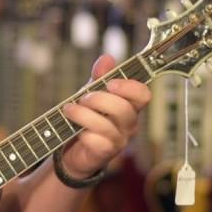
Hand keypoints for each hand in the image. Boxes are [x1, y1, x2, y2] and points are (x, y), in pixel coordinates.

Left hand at [60, 54, 150, 178]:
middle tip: (82, 98)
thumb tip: (106, 57)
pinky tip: (77, 132)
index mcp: (129, 105)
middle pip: (124, 109)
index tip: (110, 83)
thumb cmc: (88, 117)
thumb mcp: (92, 92)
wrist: (74, 148)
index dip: (129, 87)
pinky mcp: (105, 153)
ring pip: (107, 126)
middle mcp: (128, 124)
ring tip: (69, 110)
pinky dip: (84, 134)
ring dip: (84, 115)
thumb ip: (99, 77)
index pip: (143, 95)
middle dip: (99, 99)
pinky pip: (98, 143)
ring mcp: (119, 140)